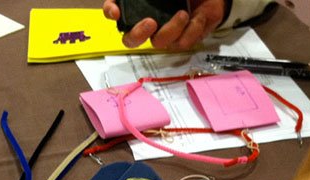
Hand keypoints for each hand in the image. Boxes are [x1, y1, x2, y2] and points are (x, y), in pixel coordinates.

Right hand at [103, 0, 225, 48]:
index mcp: (139, 6)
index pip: (114, 10)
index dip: (111, 12)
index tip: (116, 11)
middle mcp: (148, 22)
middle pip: (131, 39)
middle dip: (137, 34)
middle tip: (150, 22)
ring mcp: (165, 33)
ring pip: (160, 43)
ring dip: (171, 28)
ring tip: (183, 13)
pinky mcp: (183, 40)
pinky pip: (183, 43)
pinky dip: (192, 29)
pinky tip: (198, 17)